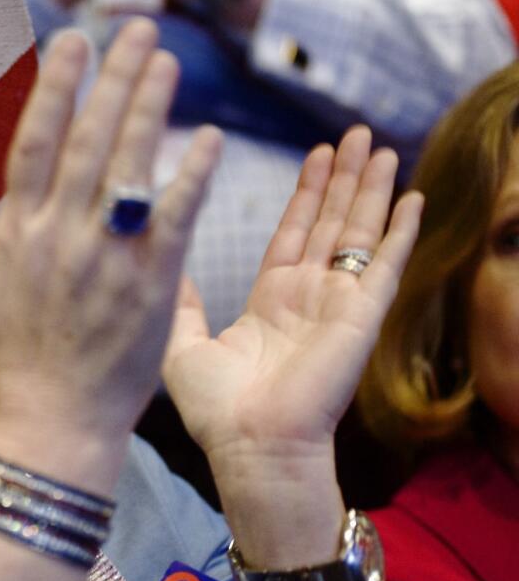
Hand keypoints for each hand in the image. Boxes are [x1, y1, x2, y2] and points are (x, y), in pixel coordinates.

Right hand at [0, 20, 221, 486]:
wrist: (59, 419)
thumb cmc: (16, 351)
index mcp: (19, 231)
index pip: (37, 140)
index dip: (57, 86)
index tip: (76, 40)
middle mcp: (61, 235)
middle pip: (88, 140)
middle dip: (113, 79)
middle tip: (138, 28)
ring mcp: (107, 258)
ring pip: (129, 168)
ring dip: (150, 109)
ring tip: (168, 61)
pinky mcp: (151, 283)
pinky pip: (173, 218)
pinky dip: (190, 177)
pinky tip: (208, 138)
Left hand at [162, 127, 422, 562]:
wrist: (250, 448)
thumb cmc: (217, 411)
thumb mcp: (184, 345)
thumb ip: (182, 304)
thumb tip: (168, 267)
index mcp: (271, 302)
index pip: (293, 233)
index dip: (306, 194)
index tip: (317, 154)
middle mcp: (308, 298)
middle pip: (331, 223)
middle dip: (344, 178)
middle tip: (356, 133)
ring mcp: (338, 306)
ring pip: (359, 233)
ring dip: (371, 190)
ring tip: (381, 147)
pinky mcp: (361, 317)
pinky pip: (386, 266)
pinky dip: (401, 232)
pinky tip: (413, 198)